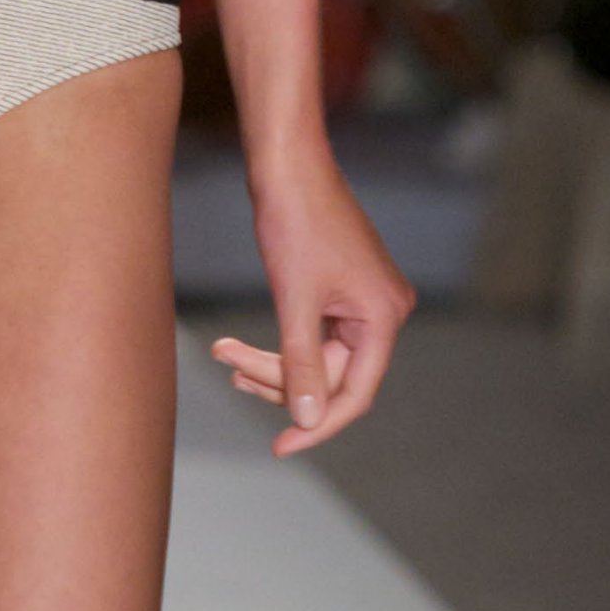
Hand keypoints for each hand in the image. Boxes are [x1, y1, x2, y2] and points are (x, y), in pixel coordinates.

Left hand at [210, 146, 413, 454]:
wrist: (286, 163)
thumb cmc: (295, 222)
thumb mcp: (295, 301)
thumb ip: (302, 365)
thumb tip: (308, 418)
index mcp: (384, 316)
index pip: (357, 392)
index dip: (318, 424)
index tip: (280, 447)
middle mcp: (384, 311)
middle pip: (333, 375)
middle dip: (280, 380)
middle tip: (229, 368)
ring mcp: (364, 300)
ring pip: (318, 358)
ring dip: (273, 364)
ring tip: (225, 357)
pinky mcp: (342, 290)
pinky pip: (314, 336)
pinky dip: (281, 345)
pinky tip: (240, 352)